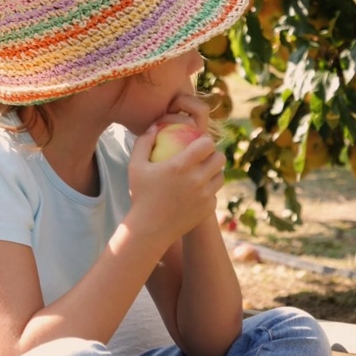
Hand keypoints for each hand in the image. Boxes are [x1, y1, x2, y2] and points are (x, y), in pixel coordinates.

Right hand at [127, 96, 225, 243]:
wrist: (149, 228)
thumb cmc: (140, 194)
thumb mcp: (135, 166)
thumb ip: (143, 142)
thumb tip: (155, 126)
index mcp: (181, 165)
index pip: (206, 144)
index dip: (205, 140)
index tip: (199, 142)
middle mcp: (197, 179)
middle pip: (219, 158)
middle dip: (214, 154)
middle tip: (204, 156)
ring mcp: (205, 196)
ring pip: (220, 176)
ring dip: (213, 172)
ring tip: (203, 171)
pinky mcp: (208, 208)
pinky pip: (215, 193)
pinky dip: (209, 190)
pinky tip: (198, 190)